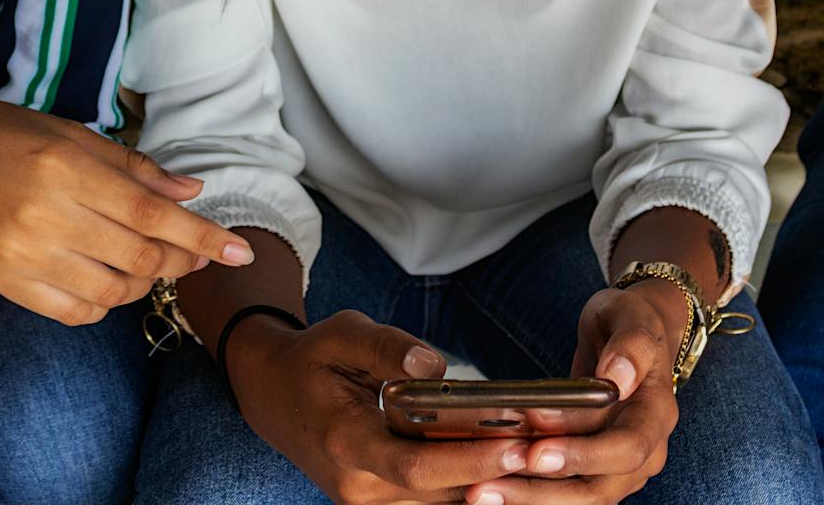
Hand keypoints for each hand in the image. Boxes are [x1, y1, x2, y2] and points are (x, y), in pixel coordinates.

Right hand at [0, 102, 254, 324]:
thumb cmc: (3, 135)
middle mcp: (44, 217)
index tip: (239, 251)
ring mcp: (22, 256)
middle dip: (182, 263)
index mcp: (64, 169)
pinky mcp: (5, 283)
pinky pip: (74, 312)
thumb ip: (134, 166)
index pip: (150, 214)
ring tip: (153, 265)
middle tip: (198, 255)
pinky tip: (111, 281)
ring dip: (146, 286)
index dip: (200, 237)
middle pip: (138, 259)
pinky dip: (105, 304)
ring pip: (112, 293)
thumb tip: (192, 191)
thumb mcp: (71, 132)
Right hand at [229, 310, 531, 503]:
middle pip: (439, 493)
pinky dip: (471, 487)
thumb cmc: (311, 359)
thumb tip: (434, 366)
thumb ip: (385, 347)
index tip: (516, 446)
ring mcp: (369, 504)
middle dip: (497, 477)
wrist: (270, 394)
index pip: (415, 465)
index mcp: (345, 443)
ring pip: (442, 504)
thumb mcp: (341, 335)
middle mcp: (358, 487)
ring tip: (545, 460)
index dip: (467, 460)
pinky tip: (512, 469)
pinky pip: (434, 502)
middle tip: (553, 453)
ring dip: (490, 486)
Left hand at [463, 281, 683, 503]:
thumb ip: (630, 345)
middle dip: (543, 491)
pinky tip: (492, 486)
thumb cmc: (630, 322)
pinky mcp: (594, 469)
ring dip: (529, 499)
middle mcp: (644, 451)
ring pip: (578, 497)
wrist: (631, 336)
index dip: (582, 454)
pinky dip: (529, 492)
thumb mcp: (631, 317)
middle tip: (489, 483)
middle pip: (598, 488)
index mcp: (656, 415)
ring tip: (481, 492)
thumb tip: (618, 378)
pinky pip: (564, 490)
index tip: (537, 450)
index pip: (626, 448)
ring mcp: (620, 466)